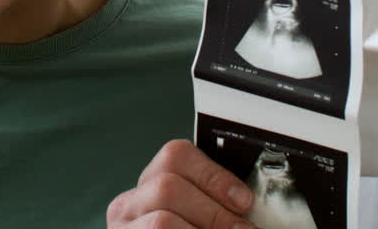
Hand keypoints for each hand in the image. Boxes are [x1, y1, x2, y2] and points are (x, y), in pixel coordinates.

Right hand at [107, 140, 255, 228]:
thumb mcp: (198, 219)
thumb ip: (214, 209)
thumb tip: (250, 210)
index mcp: (149, 186)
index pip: (175, 155)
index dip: (214, 176)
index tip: (244, 202)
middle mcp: (127, 206)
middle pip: (167, 186)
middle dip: (214, 212)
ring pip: (161, 220)